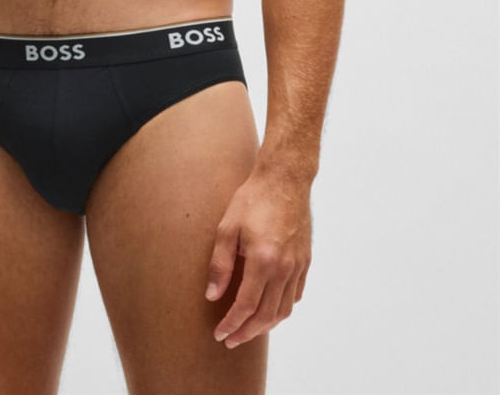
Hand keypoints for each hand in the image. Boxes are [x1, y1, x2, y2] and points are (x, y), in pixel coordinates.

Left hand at [204, 168, 311, 347]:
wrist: (285, 178)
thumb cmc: (253, 199)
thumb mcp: (227, 227)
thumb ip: (220, 264)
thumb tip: (213, 296)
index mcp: (263, 260)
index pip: (246, 306)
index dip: (232, 324)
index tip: (220, 334)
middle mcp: (284, 268)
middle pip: (267, 316)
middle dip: (247, 332)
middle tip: (231, 339)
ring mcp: (298, 265)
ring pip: (284, 309)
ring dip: (265, 325)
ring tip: (248, 329)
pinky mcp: (305, 260)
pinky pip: (296, 294)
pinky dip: (282, 308)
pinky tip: (269, 308)